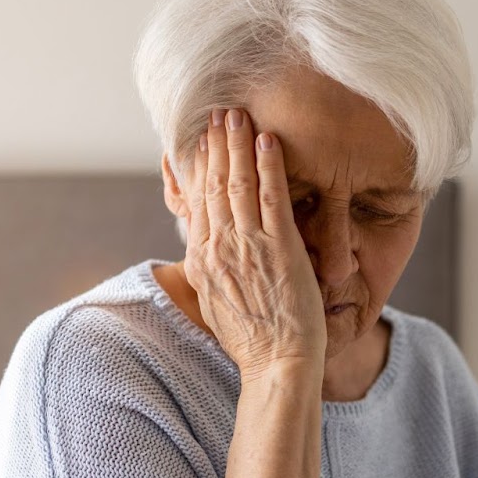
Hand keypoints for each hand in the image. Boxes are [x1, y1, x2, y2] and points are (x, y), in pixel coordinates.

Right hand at [181, 107, 325, 379]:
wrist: (277, 365)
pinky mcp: (279, 248)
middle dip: (214, 145)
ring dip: (237, 144)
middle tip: (216, 113)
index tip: (200, 141)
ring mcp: (248, 246)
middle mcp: (220, 248)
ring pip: (238, 184)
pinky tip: (268, 140)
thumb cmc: (254, 341)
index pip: (197, 202)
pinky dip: (268, 165)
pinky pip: (272, 197)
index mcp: (204, 260)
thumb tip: (203, 254)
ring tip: (237, 114)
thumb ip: (210, 271)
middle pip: (213, 185)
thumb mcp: (217, 303)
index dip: (198, 166)